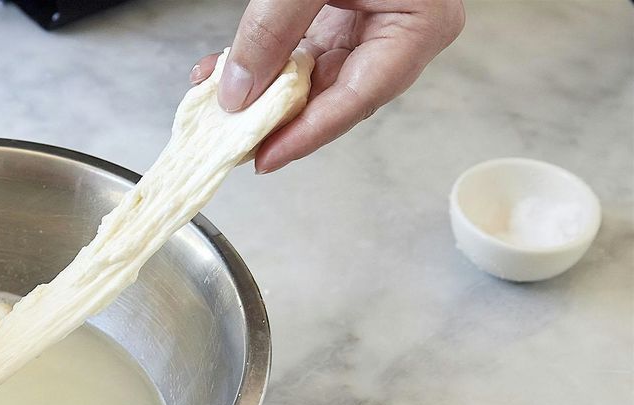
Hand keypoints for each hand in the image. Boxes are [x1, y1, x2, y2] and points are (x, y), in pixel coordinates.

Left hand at [192, 0, 463, 172]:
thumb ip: (272, 29)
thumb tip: (237, 91)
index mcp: (420, 24)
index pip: (356, 99)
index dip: (305, 134)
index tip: (262, 157)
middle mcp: (404, 30)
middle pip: (334, 95)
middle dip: (276, 116)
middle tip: (230, 139)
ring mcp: (378, 21)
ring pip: (315, 77)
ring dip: (264, 91)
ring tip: (218, 104)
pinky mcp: (351, 11)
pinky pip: (307, 49)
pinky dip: (269, 61)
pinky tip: (230, 72)